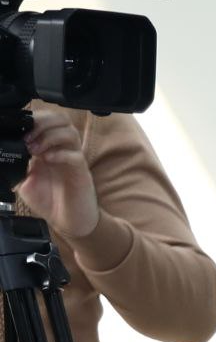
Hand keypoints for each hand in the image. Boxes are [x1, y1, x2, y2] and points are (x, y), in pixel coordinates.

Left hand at [16, 107, 99, 240]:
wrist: (68, 222)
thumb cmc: (50, 201)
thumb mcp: (24, 180)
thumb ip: (18, 164)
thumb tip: (7, 151)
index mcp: (48, 148)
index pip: (47, 120)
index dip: (34, 119)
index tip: (19, 130)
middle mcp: (63, 150)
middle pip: (62, 119)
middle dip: (43, 122)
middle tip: (28, 137)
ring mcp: (73, 160)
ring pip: (70, 132)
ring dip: (50, 137)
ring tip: (35, 150)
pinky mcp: (82, 173)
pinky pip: (75, 156)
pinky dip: (60, 154)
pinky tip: (48, 160)